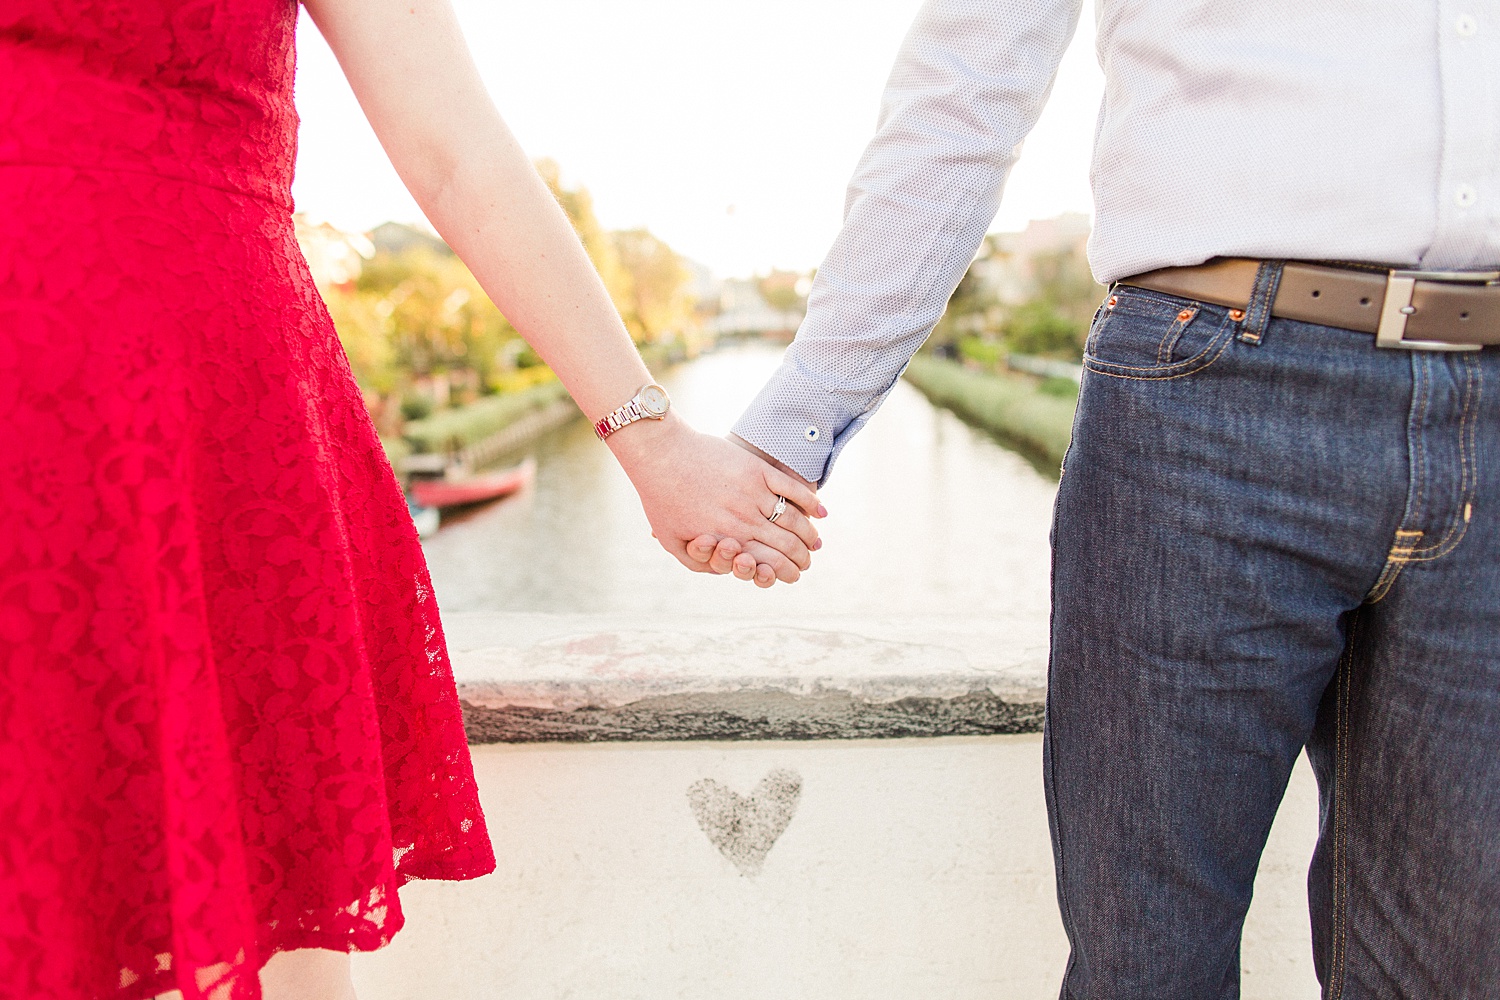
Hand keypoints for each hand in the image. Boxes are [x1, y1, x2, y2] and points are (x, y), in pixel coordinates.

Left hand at [608, 414, 824, 584]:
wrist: (661, 455)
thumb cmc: (661, 501)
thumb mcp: (674, 543)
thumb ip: (700, 562)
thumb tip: (724, 572)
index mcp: (728, 541)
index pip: (769, 563)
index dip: (787, 572)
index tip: (796, 574)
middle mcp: (745, 521)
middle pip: (787, 544)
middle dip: (802, 557)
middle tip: (809, 561)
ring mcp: (754, 494)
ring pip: (793, 520)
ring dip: (809, 534)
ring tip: (816, 540)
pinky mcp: (757, 470)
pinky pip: (791, 490)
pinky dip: (809, 502)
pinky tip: (820, 512)